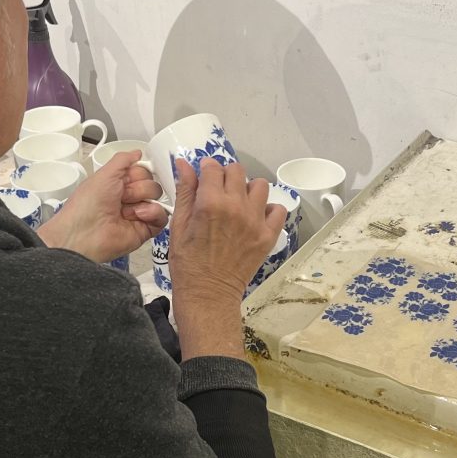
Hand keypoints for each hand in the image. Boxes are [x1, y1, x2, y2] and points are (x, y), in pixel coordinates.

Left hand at [37, 151, 166, 262]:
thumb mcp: (105, 173)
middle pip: (152, 183)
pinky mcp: (145, 229)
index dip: (139, 173)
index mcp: (118, 183)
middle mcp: (129, 198)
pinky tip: (137, 216)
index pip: (143, 171)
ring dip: (142, 200)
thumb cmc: (88, 204)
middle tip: (122, 196)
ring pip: (158, 198)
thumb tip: (137, 152)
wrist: (84, 234)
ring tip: (125, 210)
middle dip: (139, 188)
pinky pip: (162, 217)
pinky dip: (153, 213)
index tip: (127, 178)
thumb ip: (123, 160)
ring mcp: (138, 213)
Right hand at [169, 158, 287, 358]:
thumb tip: (184, 163)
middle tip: (219, 191)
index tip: (204, 177)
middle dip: (225, 176)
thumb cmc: (187, 262)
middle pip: (237, 171)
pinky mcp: (268, 235)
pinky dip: (268, 210)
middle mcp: (236, 207)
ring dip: (248, 190)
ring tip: (238, 204)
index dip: (206, 169)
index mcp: (210, 202)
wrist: (208, 294)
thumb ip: (185, 191)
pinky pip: (278, 209)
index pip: (213, 168)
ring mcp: (255, 221)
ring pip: (260, 185)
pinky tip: (255, 218)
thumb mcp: (179, 224)